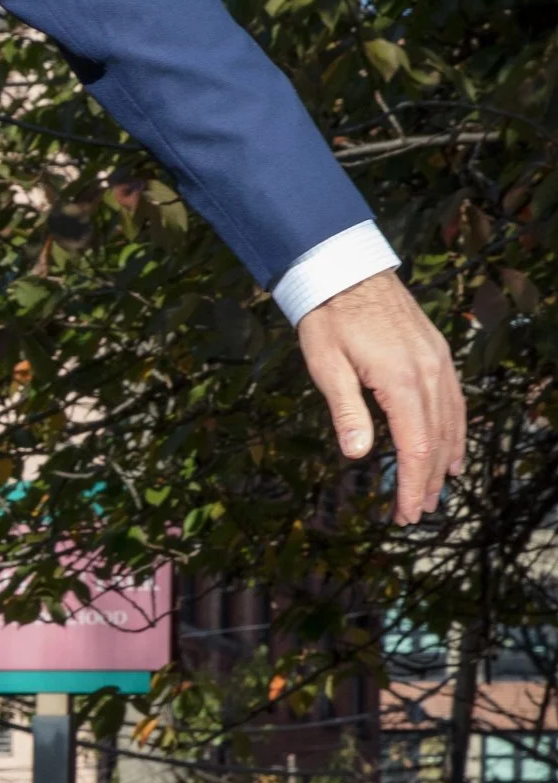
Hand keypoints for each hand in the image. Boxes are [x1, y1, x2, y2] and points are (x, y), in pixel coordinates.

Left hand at [296, 268, 463, 521]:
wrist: (347, 270)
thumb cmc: (329, 318)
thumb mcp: (327, 365)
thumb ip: (346, 411)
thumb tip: (358, 455)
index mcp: (401, 380)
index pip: (415, 447)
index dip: (410, 484)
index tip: (404, 512)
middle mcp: (429, 373)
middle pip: (436, 440)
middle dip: (426, 480)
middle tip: (414, 512)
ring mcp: (438, 362)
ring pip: (450, 422)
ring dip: (444, 460)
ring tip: (435, 491)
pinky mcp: (438, 353)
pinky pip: (454, 400)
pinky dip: (455, 430)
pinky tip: (452, 450)